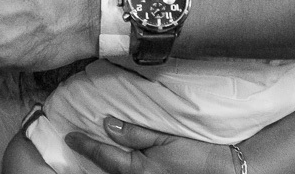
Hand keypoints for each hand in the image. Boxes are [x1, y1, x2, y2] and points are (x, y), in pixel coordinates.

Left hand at [65, 117, 233, 173]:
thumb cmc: (196, 155)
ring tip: (91, 153)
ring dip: (103, 166)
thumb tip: (108, 125)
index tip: (70, 136)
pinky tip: (114, 164)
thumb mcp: (165, 138)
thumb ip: (135, 133)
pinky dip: (116, 170)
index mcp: (137, 169)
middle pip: (105, 171)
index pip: (103, 155)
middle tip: (75, 143)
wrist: (224, 172)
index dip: (84, 144)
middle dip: (90, 159)